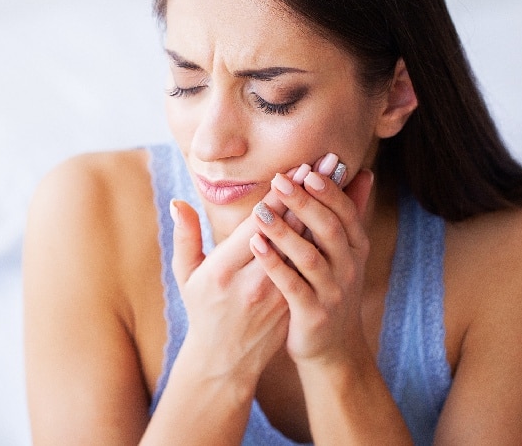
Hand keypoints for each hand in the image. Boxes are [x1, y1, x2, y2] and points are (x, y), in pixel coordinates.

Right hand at [167, 161, 319, 385]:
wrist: (225, 361)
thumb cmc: (202, 311)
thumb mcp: (186, 276)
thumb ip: (184, 237)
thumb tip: (178, 203)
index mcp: (223, 271)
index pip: (257, 225)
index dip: (280, 195)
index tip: (298, 167)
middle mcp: (253, 282)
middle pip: (288, 229)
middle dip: (311, 192)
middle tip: (332, 161)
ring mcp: (276, 294)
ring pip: (306, 245)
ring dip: (325, 210)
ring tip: (343, 181)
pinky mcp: (292, 301)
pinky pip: (311, 262)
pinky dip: (325, 236)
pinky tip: (340, 214)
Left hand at [248, 167, 374, 366]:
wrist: (332, 348)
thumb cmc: (331, 288)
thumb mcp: (346, 252)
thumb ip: (351, 213)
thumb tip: (365, 172)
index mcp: (355, 248)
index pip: (346, 212)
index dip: (328, 191)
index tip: (307, 169)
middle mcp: (349, 268)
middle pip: (329, 229)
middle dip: (305, 203)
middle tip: (279, 180)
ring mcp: (333, 293)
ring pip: (310, 257)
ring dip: (285, 232)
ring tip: (259, 211)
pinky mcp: (313, 314)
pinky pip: (292, 286)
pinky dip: (274, 264)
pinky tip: (255, 245)